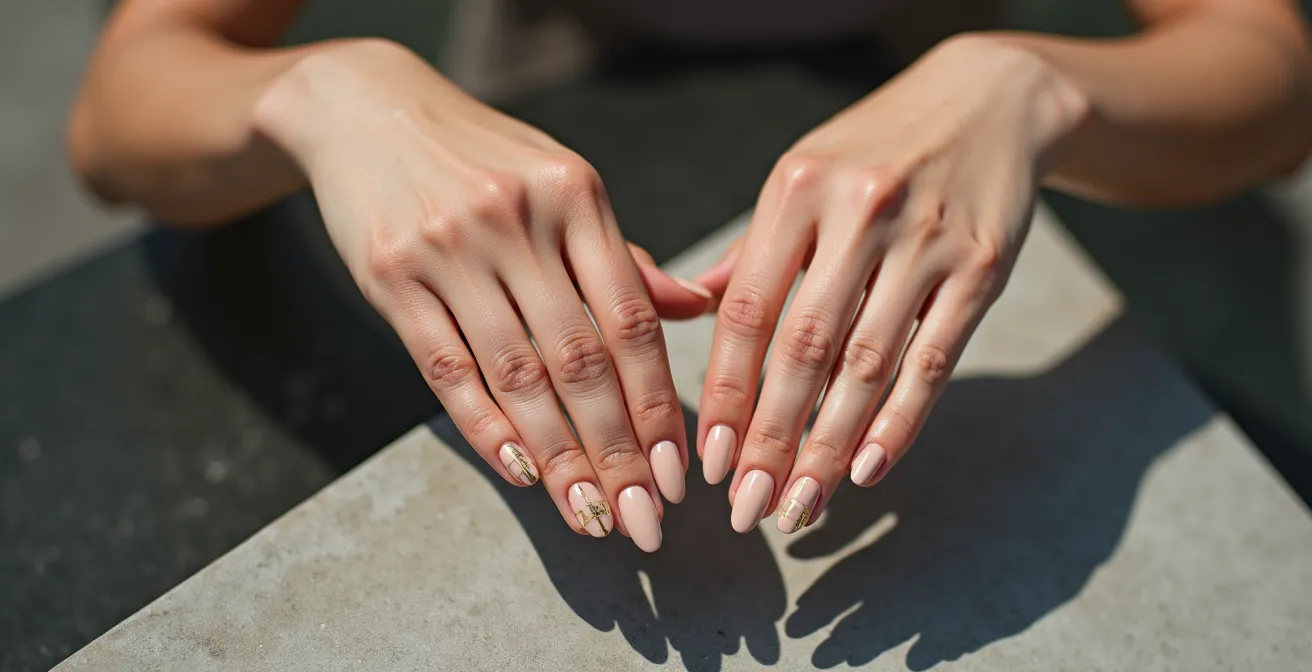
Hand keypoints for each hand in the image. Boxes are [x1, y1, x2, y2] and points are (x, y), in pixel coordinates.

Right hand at [254, 39, 712, 550]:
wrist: (367, 107)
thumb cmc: (486, 159)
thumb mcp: (562, 184)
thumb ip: (622, 255)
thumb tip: (694, 310)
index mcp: (576, 195)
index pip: (630, 319)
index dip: (657, 404)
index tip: (677, 474)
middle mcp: (517, 219)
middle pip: (580, 359)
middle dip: (617, 452)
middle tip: (644, 520)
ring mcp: (450, 246)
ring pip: (516, 374)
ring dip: (557, 457)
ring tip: (588, 516)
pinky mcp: (390, 274)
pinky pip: (445, 367)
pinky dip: (484, 426)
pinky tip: (519, 473)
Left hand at [694, 35, 1088, 532]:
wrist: (991, 99)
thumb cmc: (875, 148)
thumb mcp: (804, 174)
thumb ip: (755, 248)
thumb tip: (696, 312)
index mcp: (796, 190)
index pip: (747, 311)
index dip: (726, 393)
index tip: (709, 459)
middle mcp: (859, 211)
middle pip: (805, 349)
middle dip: (771, 439)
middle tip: (748, 508)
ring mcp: (926, 240)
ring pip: (868, 364)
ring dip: (830, 446)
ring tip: (801, 506)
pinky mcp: (983, 265)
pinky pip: (934, 359)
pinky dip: (900, 422)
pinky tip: (867, 470)